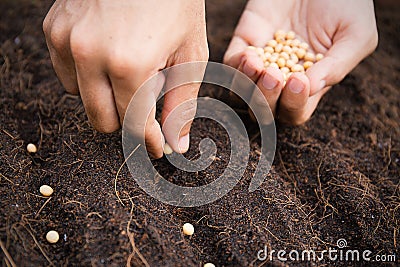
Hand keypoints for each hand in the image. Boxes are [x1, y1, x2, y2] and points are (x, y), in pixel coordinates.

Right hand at [43, 0, 207, 157]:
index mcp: (130, 64)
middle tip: (148, 100)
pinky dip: (88, 75)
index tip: (158, 145)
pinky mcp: (54, 28)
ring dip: (108, 95)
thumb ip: (181, 104)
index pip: (134, 124)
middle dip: (128, 119)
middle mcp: (90, 54)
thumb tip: (176, 144)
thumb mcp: (190, 55)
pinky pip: (66, 74)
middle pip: (102, 121)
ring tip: (132, 67)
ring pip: (83, 100)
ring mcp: (67, 40)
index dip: (149, 139)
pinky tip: (109, 54)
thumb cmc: (176, 3)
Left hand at [224, 0, 377, 124]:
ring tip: (258, 64)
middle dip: (265, 99)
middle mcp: (283, 79)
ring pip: (243, 91)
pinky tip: (249, 55)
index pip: (296, 112)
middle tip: (274, 75)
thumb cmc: (346, 6)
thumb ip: (337, 66)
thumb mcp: (355, 35)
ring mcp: (262, 61)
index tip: (300, 81)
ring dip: (247, 85)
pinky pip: (231, 64)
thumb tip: (310, 89)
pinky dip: (235, 65)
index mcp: (310, 84)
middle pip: (264, 110)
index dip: (294, 105)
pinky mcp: (246, 41)